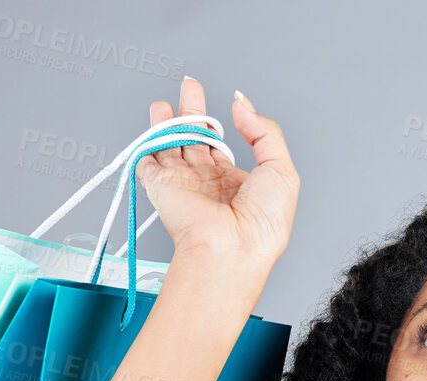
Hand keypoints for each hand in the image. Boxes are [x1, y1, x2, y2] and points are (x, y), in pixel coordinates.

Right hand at [138, 77, 298, 266]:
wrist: (231, 248)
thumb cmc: (262, 221)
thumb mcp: (281, 169)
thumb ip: (264, 132)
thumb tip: (241, 106)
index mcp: (233, 181)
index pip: (220, 146)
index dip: (221, 124)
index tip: (231, 106)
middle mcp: (205, 181)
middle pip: (192, 138)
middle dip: (190, 110)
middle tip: (190, 85)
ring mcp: (181, 183)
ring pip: (167, 145)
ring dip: (164, 122)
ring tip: (164, 103)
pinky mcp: (160, 185)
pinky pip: (147, 161)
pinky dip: (146, 146)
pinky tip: (151, 129)